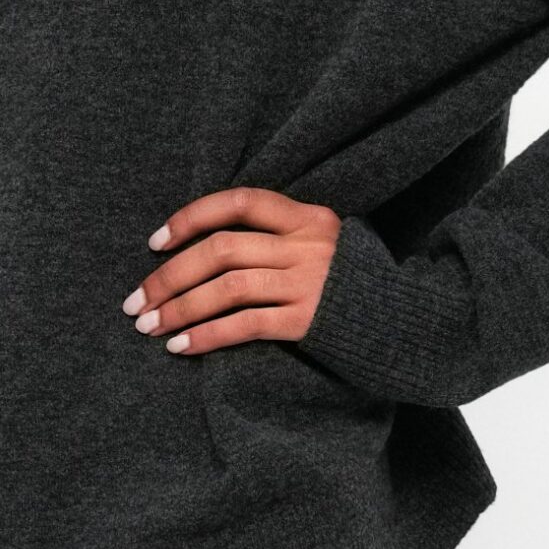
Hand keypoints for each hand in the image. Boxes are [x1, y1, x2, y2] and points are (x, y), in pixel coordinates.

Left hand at [122, 185, 340, 354]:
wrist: (412, 324)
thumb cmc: (358, 288)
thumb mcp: (329, 246)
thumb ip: (283, 239)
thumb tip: (212, 248)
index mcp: (309, 217)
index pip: (238, 201)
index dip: (191, 217)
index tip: (155, 243)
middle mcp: (307, 243)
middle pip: (221, 249)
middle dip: (169, 275)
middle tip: (136, 301)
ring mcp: (309, 281)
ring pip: (226, 287)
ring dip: (179, 308)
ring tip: (149, 327)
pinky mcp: (310, 320)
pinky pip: (245, 325)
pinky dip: (207, 336)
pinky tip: (181, 347)